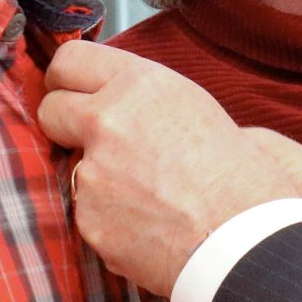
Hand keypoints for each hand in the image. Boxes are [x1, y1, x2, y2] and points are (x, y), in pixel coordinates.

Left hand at [40, 41, 290, 294]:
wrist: (250, 241)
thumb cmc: (240, 178)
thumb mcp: (195, 109)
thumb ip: (142, 100)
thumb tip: (109, 101)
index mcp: (139, 86)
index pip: (70, 60)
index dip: (65, 78)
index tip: (69, 91)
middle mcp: (108, 121)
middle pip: (51, 109)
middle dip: (66, 124)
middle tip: (97, 142)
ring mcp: (92, 172)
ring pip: (72, 167)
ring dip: (98, 179)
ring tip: (151, 196)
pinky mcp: (88, 219)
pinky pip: (88, 212)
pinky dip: (110, 219)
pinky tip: (150, 225)